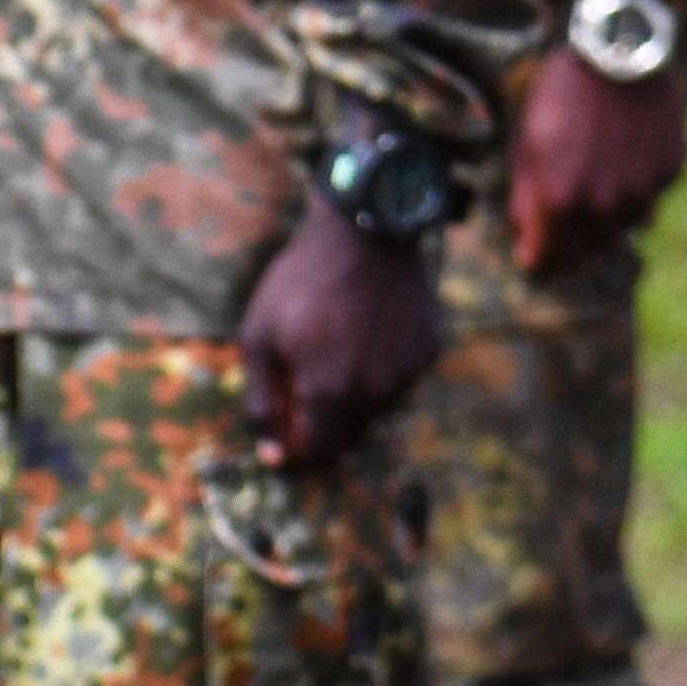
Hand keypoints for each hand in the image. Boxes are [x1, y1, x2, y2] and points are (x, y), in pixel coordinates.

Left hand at [240, 191, 441, 469]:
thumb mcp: (259, 336)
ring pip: (375, 406)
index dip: (298, 444)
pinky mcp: (428, 350)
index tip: (289, 420)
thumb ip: (263, 401)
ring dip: (356, 390)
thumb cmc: (301, 281)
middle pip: (347, 434)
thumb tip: (274, 457)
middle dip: (325, 416)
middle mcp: (372, 392)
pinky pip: (401, 376)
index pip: (316, 453)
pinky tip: (371, 328)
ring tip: (342, 340)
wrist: (363, 229)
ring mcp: (405, 371)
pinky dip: (384, 364)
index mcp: (328, 392)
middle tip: (311, 372)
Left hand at [512, 45, 686, 275]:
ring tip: (596, 171)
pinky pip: (652, 193)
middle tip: (563, 217)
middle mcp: (606, 204)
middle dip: (572, 240)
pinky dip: (638, 183)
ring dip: (607, 212)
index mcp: (562, 201)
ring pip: (624, 224)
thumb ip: (526, 203)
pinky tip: (626, 149)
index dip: (539, 260)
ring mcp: (644, 188)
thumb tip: (528, 252)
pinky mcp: (672, 168)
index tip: (534, 256)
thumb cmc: (562, 92)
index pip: (550, 258)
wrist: (616, 46)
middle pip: (589, 248)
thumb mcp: (527, 144)